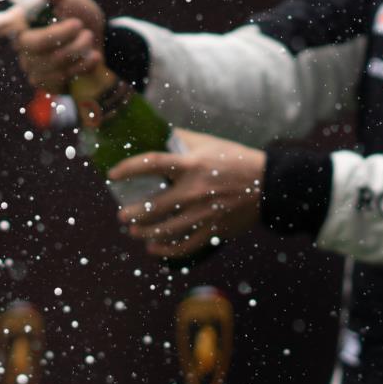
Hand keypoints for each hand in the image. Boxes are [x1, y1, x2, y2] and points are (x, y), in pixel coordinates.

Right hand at [0, 0, 108, 92]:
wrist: (101, 39)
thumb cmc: (78, 14)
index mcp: (20, 20)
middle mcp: (21, 45)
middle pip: (31, 44)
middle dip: (60, 34)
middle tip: (79, 25)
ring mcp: (32, 66)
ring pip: (52, 61)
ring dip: (79, 47)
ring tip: (88, 37)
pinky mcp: (46, 83)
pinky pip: (62, 77)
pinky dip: (83, 64)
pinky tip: (91, 56)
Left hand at [114, 128, 265, 258]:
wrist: (269, 185)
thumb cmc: (236, 160)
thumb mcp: (209, 143)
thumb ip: (183, 138)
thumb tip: (159, 132)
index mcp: (191, 165)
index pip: (151, 164)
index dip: (128, 169)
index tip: (113, 175)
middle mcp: (194, 191)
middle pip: (152, 207)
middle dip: (132, 214)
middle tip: (122, 215)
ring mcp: (203, 214)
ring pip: (164, 231)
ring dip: (144, 233)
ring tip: (134, 232)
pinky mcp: (213, 231)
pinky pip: (184, 246)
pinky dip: (166, 250)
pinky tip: (154, 249)